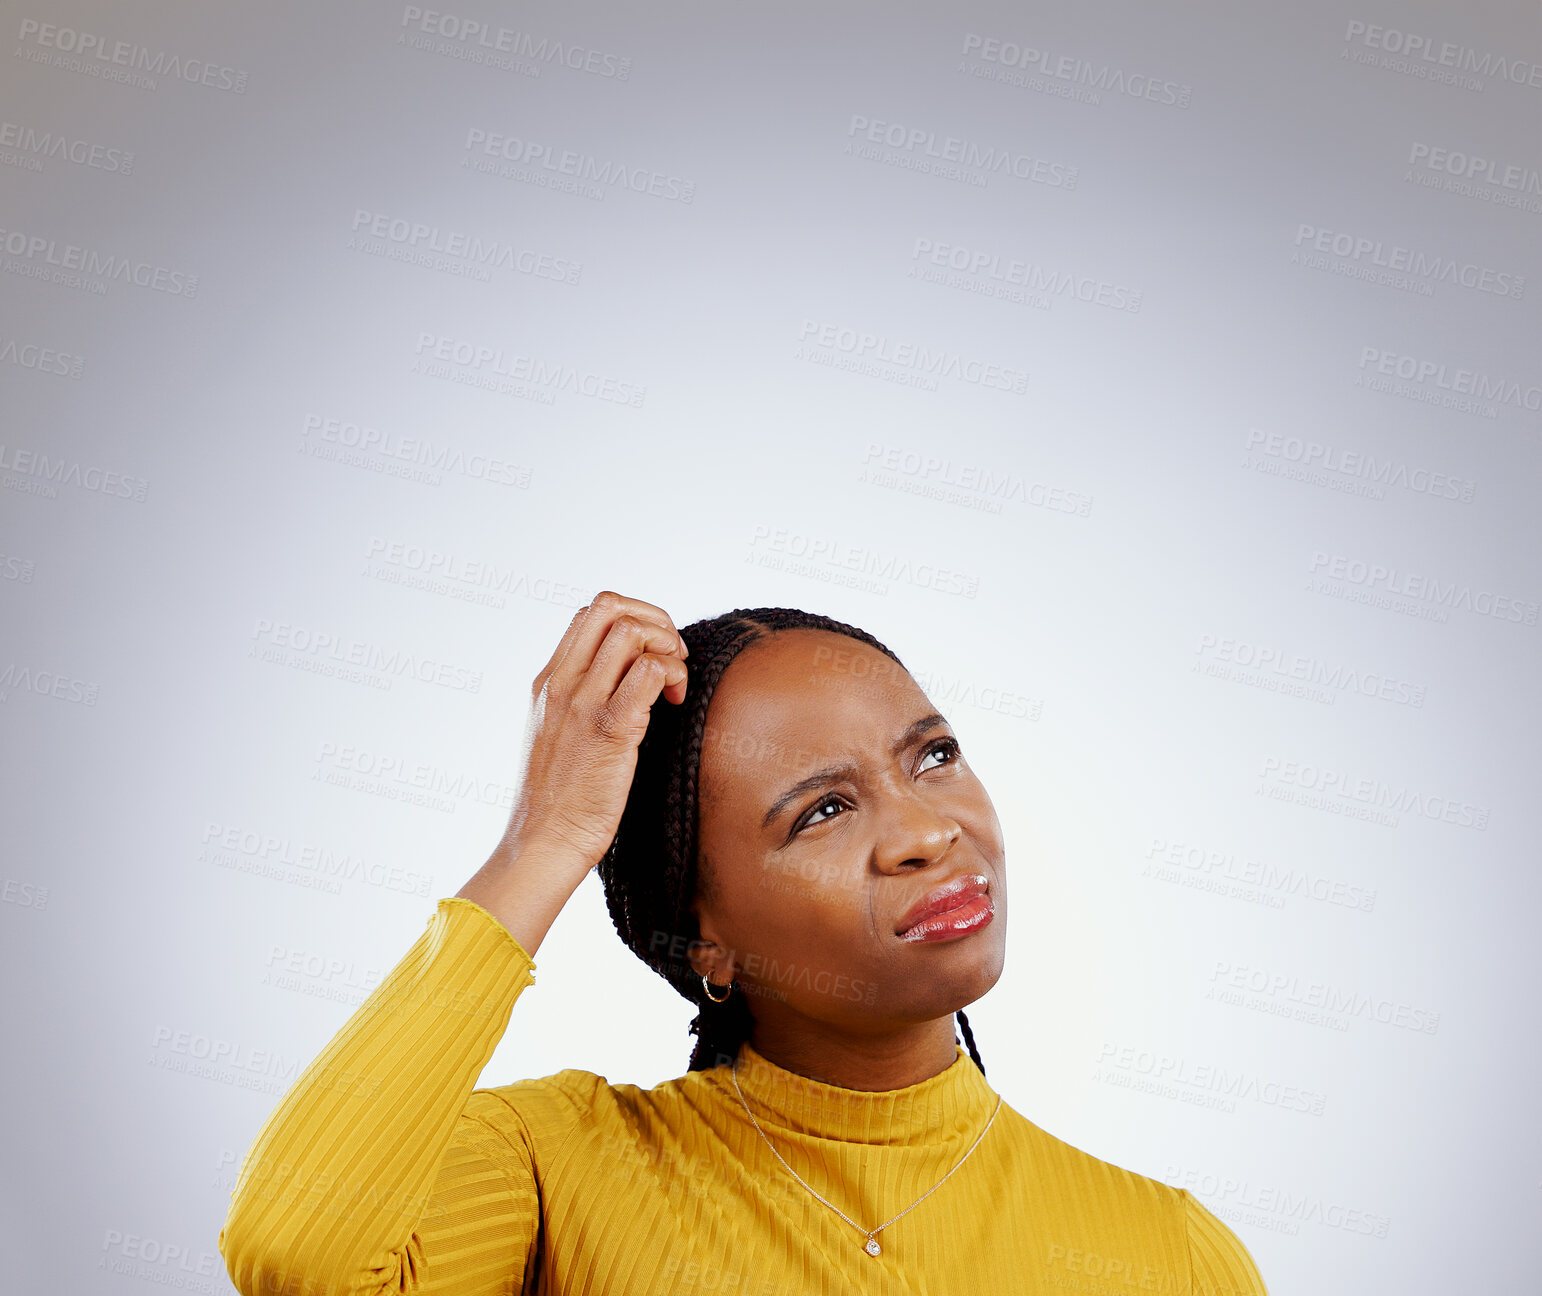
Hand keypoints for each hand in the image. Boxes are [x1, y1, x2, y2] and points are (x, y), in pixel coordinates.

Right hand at [489, 591, 689, 885]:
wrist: (543, 842)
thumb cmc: (560, 797)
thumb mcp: (558, 733)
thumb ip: (581, 700)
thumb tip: (624, 678)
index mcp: (548, 681)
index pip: (590, 613)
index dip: (633, 620)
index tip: (652, 655)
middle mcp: (562, 683)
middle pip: (608, 606)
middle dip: (654, 620)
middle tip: (671, 658)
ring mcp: (583, 704)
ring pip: (630, 631)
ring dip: (667, 648)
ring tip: (673, 685)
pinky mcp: (610, 730)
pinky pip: (648, 673)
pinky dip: (671, 676)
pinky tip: (674, 702)